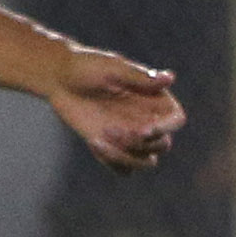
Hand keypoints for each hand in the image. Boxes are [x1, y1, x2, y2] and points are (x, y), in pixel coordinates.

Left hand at [52, 48, 182, 172]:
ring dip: (126, 156)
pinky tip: (94, 143)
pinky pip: (124, 170)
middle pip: (163, 144)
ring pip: (147, 162)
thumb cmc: (87, 66)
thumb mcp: (113, 68)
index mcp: (154, 99)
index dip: (165, 128)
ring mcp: (130, 136)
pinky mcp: (112, 148)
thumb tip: (170, 78)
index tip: (144, 130)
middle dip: (139, 143)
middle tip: (110, 129)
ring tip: (99, 139)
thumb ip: (140, 78)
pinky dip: (114, 163)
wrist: (59, 78)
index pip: (176, 120)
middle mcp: (147, 120)